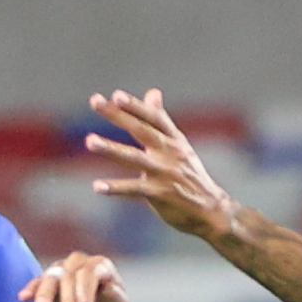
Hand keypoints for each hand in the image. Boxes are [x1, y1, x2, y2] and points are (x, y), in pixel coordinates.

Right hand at [22, 251, 133, 301]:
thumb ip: (116, 298)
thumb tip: (108, 288)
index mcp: (99, 265)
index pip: (90, 273)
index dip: (86, 292)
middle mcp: (79, 262)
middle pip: (69, 275)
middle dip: (67, 299)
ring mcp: (62, 269)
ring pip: (51, 277)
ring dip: (45, 293)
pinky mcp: (48, 280)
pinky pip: (38, 282)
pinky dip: (31, 289)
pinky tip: (23, 297)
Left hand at [83, 87, 238, 242]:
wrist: (211, 210)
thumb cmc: (190, 176)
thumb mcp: (179, 145)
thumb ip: (161, 121)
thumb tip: (152, 92)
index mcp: (174, 139)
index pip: (153, 117)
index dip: (135, 106)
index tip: (116, 95)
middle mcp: (169, 152)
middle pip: (140, 129)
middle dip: (117, 115)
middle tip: (95, 102)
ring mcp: (164, 172)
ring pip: (133, 157)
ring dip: (111, 148)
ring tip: (90, 141)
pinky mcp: (160, 194)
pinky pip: (133, 189)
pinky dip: (115, 188)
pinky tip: (97, 186)